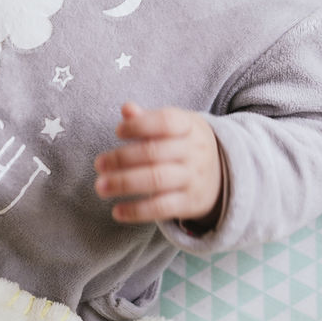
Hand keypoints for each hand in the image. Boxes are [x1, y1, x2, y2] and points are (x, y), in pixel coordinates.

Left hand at [94, 102, 222, 227]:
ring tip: (100, 187)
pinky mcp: (190, 203)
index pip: (165, 121)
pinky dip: (136, 211)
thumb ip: (149, 119)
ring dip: (123, 183)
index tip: (117, 132)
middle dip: (121, 158)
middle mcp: (194, 151)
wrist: (223, 175)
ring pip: (156, 180)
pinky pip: (161, 208)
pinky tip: (117, 211)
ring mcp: (194, 178)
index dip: (139, 125)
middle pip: (154, 153)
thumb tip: (126, 109)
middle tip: (99, 164)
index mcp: (190, 126)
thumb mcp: (176, 127)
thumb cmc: (186, 145)